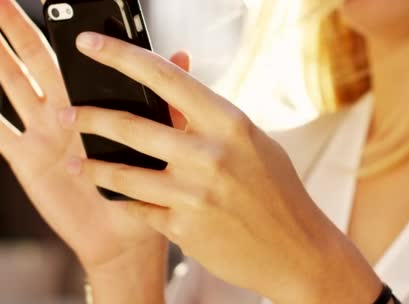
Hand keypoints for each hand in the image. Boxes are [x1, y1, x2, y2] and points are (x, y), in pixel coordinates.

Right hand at [0, 0, 188, 276]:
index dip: (61, 32)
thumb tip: (183, 54)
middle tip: (3, 1)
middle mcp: (66, 112)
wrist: (129, 232)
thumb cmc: (148, 185)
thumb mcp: (159, 136)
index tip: (54, 5)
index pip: (74, 58)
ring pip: (14, 85)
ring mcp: (44, 133)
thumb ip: (163, 94)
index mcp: (95, 102)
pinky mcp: (28, 158)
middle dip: (19, 31)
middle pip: (38, 61)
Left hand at [60, 31, 382, 303]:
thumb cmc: (279, 192)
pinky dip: (124, 201)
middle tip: (68, 114)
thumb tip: (170, 100)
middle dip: (89, 117)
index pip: (165, 78)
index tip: (91, 45)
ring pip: (122, 173)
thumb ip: (209, 122)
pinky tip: (117, 197)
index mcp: (229, 124)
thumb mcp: (251, 144)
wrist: (296, 249)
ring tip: (76, 162)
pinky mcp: (182, 228)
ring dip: (92, 166)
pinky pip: (137, 209)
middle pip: (129, 126)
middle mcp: (208, 154)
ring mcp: (193, 194)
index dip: (121, 56)